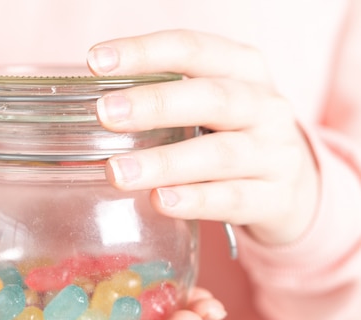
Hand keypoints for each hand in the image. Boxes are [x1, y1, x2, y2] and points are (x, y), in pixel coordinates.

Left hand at [87, 30, 319, 244]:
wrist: (294, 188)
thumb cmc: (234, 136)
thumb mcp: (212, 105)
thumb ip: (167, 99)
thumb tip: (95, 105)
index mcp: (244, 69)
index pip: (193, 49)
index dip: (145, 52)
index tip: (96, 61)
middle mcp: (265, 106)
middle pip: (212, 98)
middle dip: (155, 105)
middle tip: (106, 114)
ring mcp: (274, 153)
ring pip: (220, 154)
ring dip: (165, 162)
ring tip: (118, 172)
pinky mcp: (274, 198)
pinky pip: (232, 199)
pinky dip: (194, 201)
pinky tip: (160, 201)